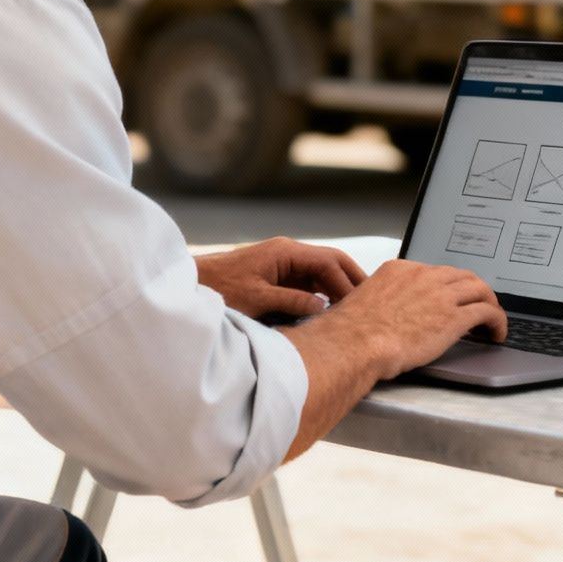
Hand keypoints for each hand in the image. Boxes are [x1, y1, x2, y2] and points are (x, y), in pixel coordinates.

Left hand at [195, 237, 365, 321]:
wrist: (192, 285)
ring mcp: (282, 265)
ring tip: (354, 309)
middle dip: (350, 279)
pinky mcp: (276, 277)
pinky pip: (306, 283)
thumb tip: (323, 307)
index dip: (347, 282)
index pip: (329, 261)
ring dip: (336, 289)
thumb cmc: (219, 289)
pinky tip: (329, 310)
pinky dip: (321, 294)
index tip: (360, 302)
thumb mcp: (258, 299)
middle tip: (370, 300)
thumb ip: (292, 302)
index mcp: (285, 251)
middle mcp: (287, 254)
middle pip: (329, 262)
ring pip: (320, 273)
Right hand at [319, 260, 506, 378]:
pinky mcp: (454, 317)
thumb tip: (380, 316)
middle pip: (461, 276)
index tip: (451, 297)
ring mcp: (441, 295)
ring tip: (492, 319)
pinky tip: (497, 333)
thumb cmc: (352, 332)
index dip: (447, 286)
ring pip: (480, 289)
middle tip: (479, 304)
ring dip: (489, 303)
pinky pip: (488, 312)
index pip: (434, 272)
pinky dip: (497, 321)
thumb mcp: (362, 304)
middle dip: (473, 290)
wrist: (356, 343)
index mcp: (400, 270)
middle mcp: (423, 276)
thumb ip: (380, 303)